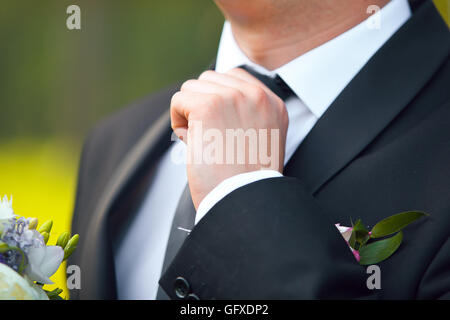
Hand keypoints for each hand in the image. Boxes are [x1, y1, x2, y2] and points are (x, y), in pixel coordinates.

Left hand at [170, 68, 288, 208]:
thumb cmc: (246, 180)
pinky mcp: (208, 106)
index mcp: (273, 104)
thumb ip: (246, 115)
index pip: (234, 77)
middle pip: (210, 80)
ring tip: (204, 141)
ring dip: (189, 114)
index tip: (220, 127)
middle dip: (202, 106)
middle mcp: (256, 95)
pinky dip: (178, 123)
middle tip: (212, 138)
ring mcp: (232, 97)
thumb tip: (210, 100)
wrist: (242, 200)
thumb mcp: (262, 140)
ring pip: (191, 88)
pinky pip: (178, 101)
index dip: (217, 99)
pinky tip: (193, 143)